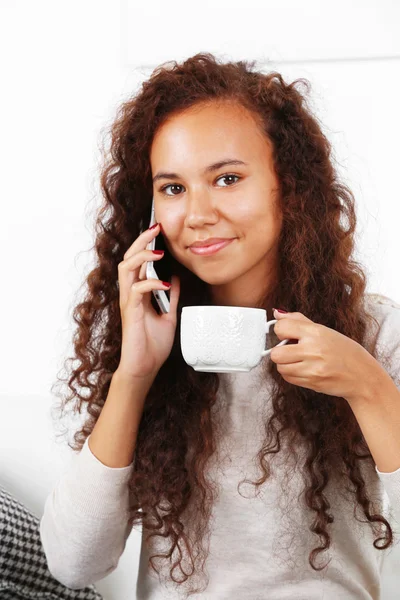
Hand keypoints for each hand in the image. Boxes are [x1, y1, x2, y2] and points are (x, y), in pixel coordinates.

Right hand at [116, 223, 179, 380]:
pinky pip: (137, 290)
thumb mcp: (168, 315)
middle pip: (128, 258)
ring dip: (142, 256)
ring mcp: (128, 302)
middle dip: (141, 240)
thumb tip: (174, 278)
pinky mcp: (130, 313)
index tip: (158, 230)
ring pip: (126, 269)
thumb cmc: (152, 345)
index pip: (137, 262)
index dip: (145, 244)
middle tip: (155, 227)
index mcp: (137, 293)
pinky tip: (164, 283)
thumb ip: (170, 297)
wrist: (144, 367)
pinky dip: (151, 283)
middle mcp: (130, 294)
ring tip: (158, 251)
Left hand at [269, 309, 379, 401]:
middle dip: (280, 352)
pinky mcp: (312, 383)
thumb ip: (299, 320)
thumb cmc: (345, 352)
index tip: (287, 334)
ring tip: (299, 361)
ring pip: (280, 367)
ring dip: (285, 364)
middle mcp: (313, 350)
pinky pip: (289, 379)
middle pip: (276, 353)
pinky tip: (303, 369)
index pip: (281, 327)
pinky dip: (292, 374)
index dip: (281, 331)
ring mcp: (312, 369)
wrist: (363, 376)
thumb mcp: (325, 331)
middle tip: (291, 350)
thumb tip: (277, 313)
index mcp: (316, 333)